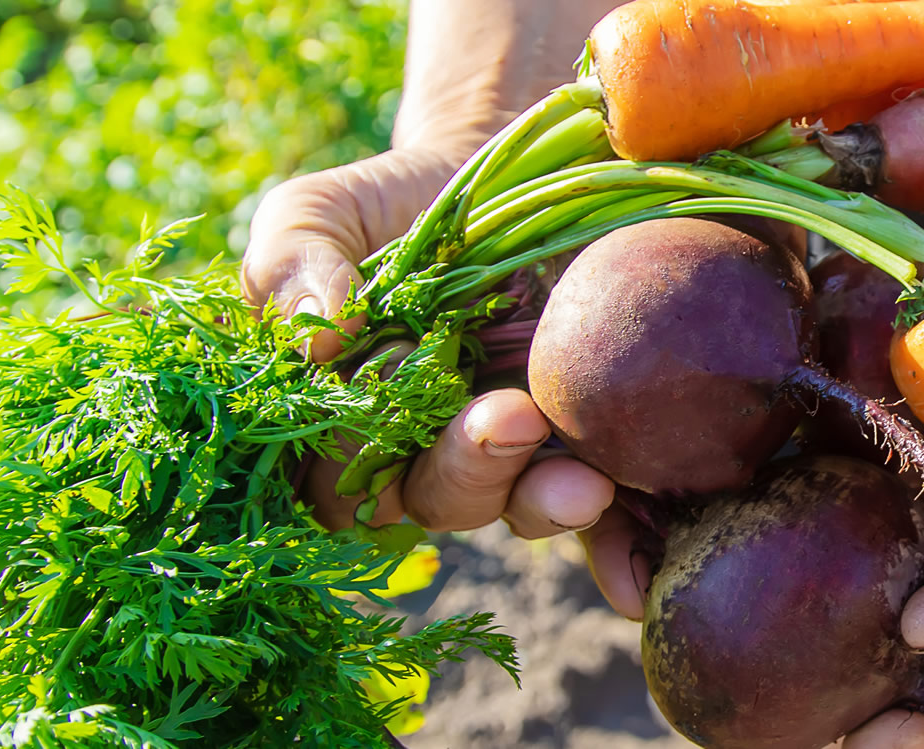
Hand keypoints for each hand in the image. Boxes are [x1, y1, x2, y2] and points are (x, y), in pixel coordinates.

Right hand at [242, 0, 625, 536]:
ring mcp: (517, 450)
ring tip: (584, 483)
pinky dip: (622, 537)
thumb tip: (314, 340)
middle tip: (511, 418)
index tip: (395, 378)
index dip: (358, 446)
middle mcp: (429, 452)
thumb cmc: (393, 205)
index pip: (335, 476)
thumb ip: (289, 262)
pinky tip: (634, 556)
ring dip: (545, 505)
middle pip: (434, 499)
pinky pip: (608, 508)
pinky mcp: (593, 437)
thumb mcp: (320, 213)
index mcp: (349, 421)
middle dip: (470, 470)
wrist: (508, 163)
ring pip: (518, 508)